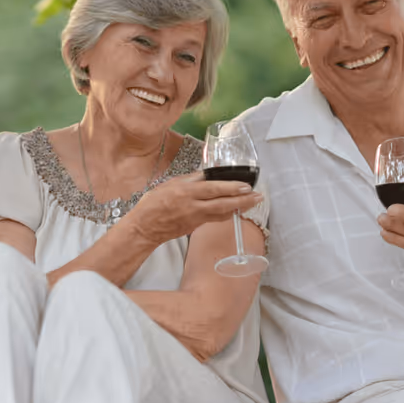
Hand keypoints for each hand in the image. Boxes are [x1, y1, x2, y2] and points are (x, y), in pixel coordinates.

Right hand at [126, 172, 263, 246]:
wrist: (144, 227)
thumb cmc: (153, 203)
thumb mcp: (170, 184)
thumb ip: (190, 180)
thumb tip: (207, 175)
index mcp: (186, 193)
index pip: (213, 189)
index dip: (231, 188)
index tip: (246, 186)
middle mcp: (193, 207)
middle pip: (223, 204)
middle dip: (243, 201)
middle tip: (258, 196)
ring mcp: (195, 218)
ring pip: (222, 213)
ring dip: (239, 207)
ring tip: (253, 202)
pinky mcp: (195, 227)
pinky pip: (214, 218)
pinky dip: (226, 213)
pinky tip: (235, 209)